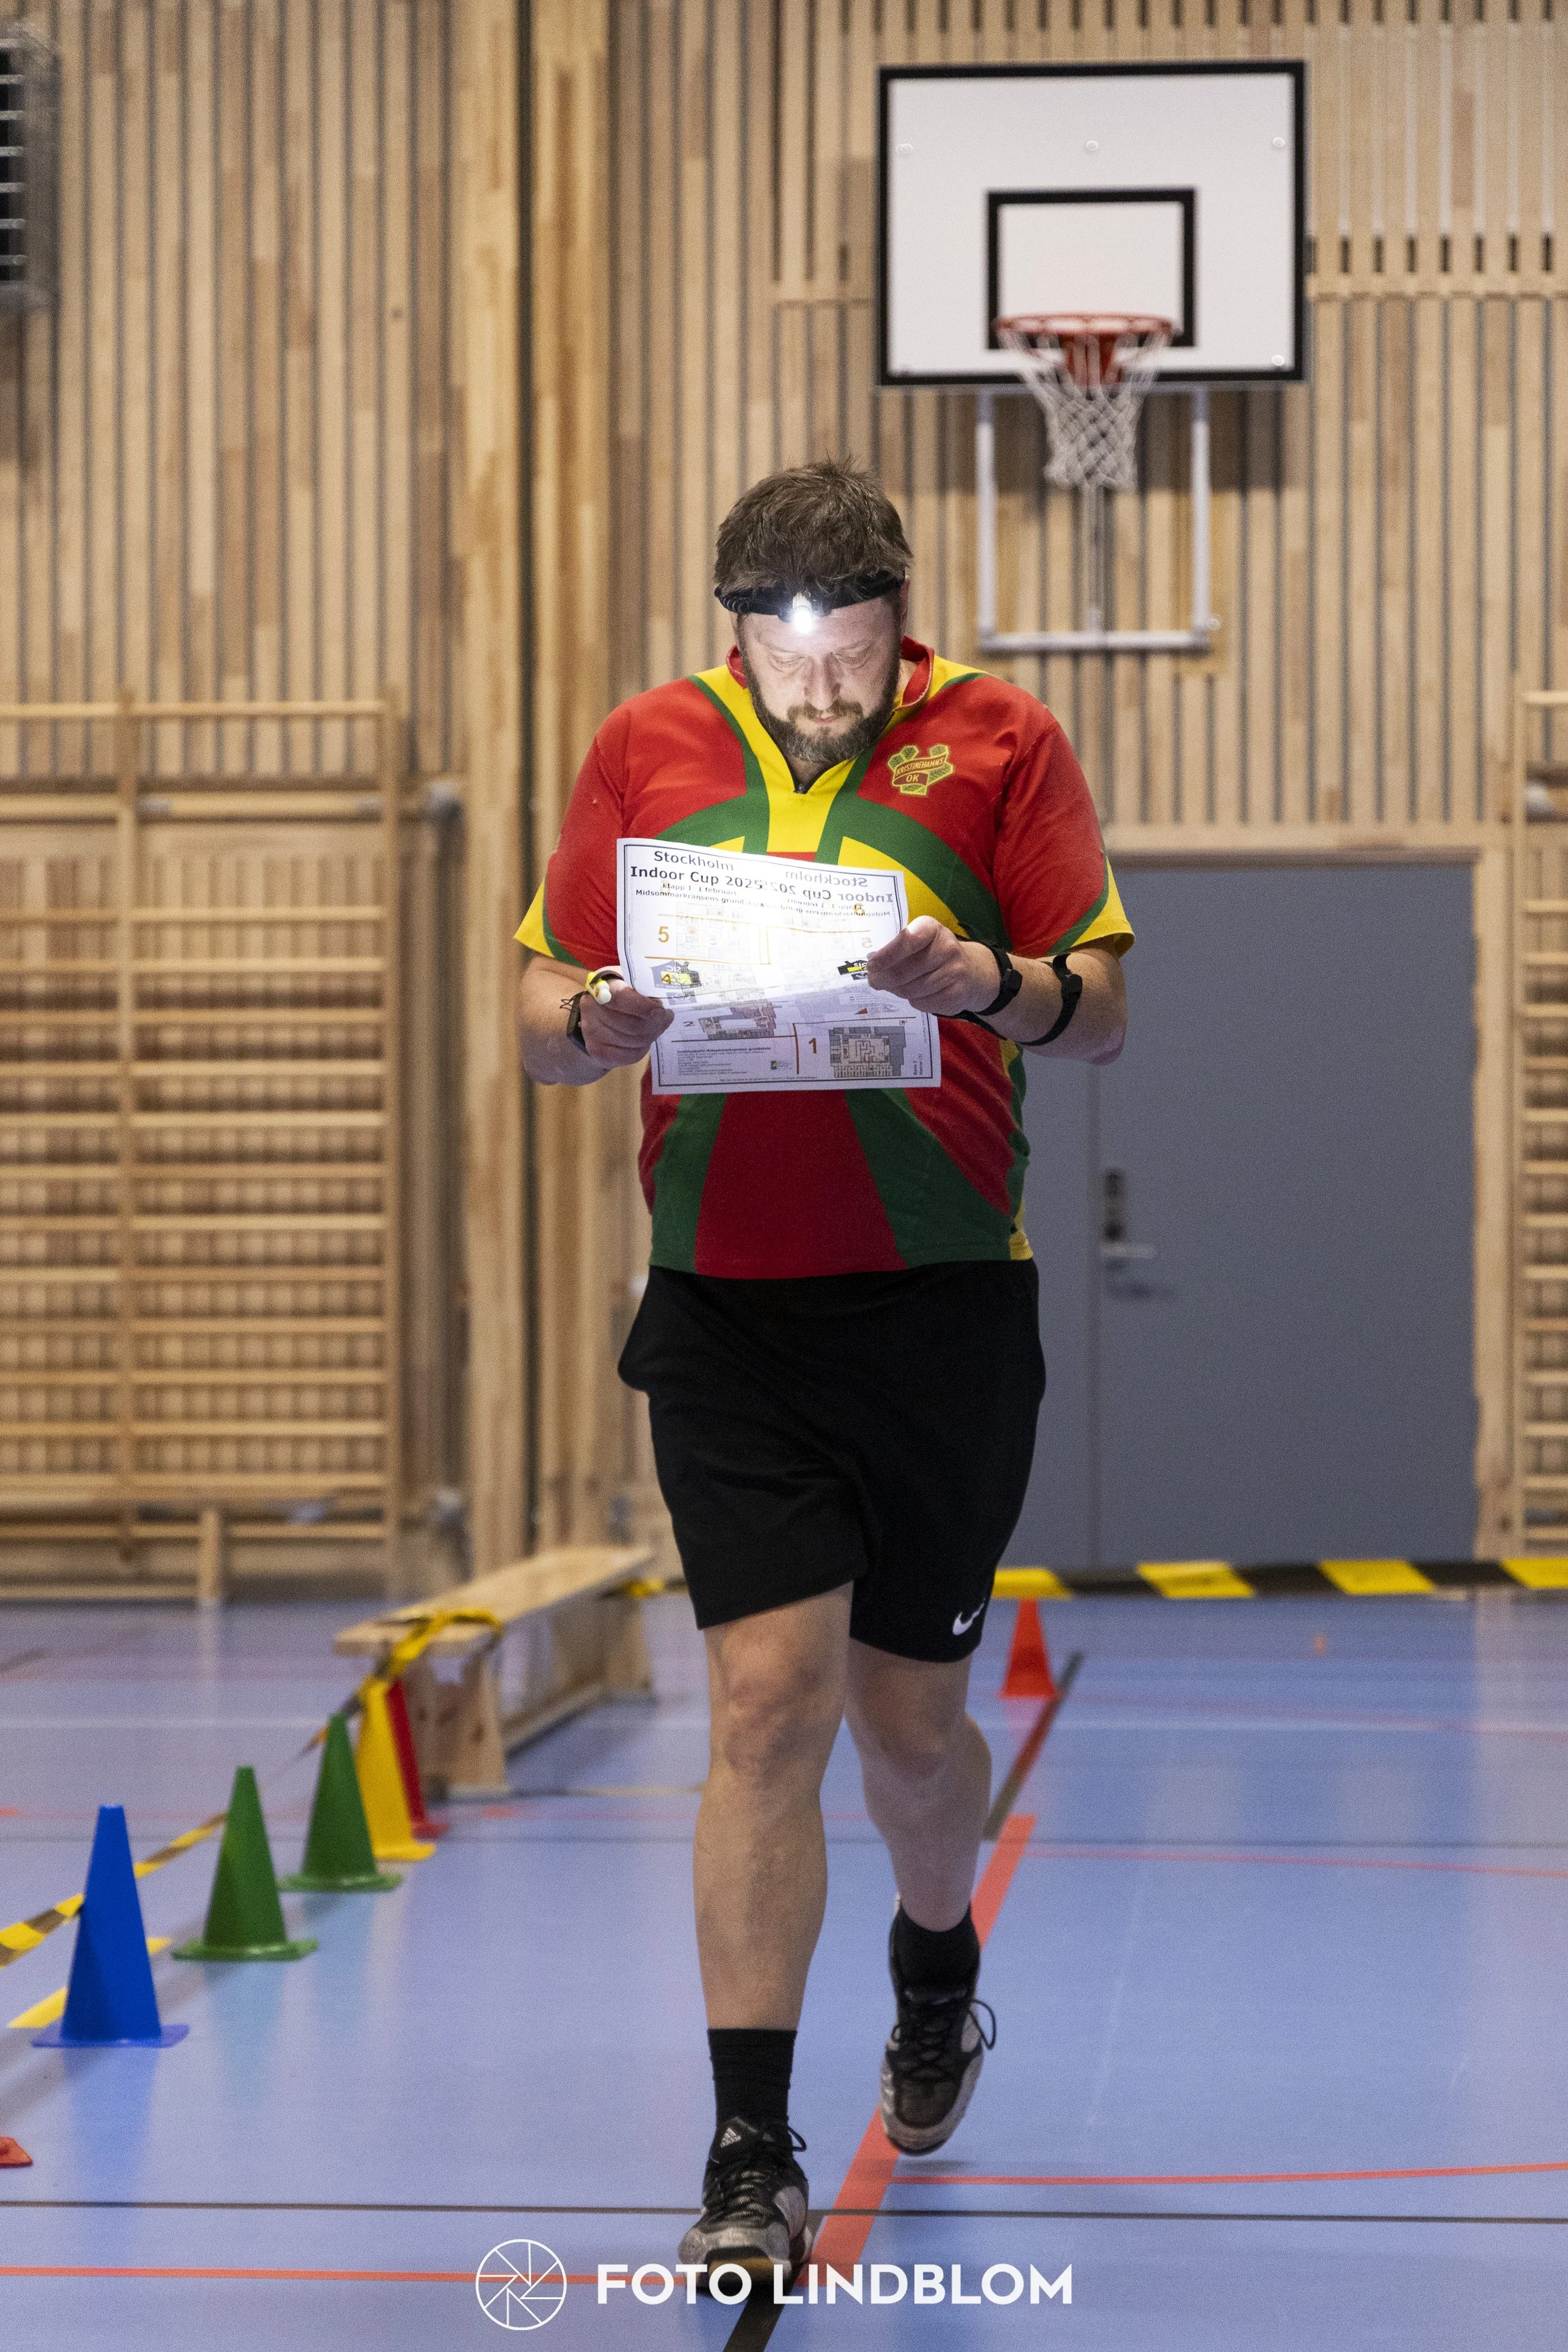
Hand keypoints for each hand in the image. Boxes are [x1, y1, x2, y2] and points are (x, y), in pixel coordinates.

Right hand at [574, 978, 673, 1066]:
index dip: (644, 1007)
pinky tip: (643, 1042)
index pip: (622, 998)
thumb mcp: (632, 986)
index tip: (661, 1011)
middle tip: (665, 1020)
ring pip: (633, 1041)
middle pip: (632, 1024)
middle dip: (655, 1024)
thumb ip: (647, 993)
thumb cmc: (622, 997)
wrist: (598, 1018)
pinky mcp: (595, 1050)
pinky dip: (641, 1050)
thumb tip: (664, 1013)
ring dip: (650, 1036)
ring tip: (655, 1029)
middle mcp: (591, 1007)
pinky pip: (627, 1055)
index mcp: (603, 985)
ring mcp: (590, 1030)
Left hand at [865, 916, 996, 1016]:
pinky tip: (918, 993)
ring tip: (897, 986)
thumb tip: (872, 961)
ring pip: (910, 990)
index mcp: (932, 929)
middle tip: (874, 981)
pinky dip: (914, 1000)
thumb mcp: (920, 941)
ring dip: (898, 990)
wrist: (972, 973)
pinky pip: (922, 1002)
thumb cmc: (935, 953)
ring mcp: (954, 972)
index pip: (908, 939)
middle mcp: (947, 948)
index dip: (887, 954)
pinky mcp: (955, 994)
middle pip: (904, 971)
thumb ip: (898, 947)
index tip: (872, 965)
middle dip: (883, 979)